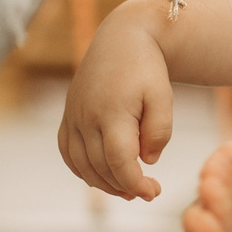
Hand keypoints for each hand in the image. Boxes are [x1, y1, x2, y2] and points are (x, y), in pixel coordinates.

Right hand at [60, 14, 174, 199]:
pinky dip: (82, 170)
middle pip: (101, 167)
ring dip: (104, 183)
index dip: (136, 184)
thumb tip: (147, 161)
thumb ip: (158, 131)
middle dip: (124, 186)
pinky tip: (101, 176)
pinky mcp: (68, 115)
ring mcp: (73, 116)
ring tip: (128, 189)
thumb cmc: (147, 68)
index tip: (154, 193)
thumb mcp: (163, 97)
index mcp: (112, 112)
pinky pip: (68, 152)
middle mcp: (86, 117)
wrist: (122, 38)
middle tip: (147, 192)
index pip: (120, 162)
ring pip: (82, 165)